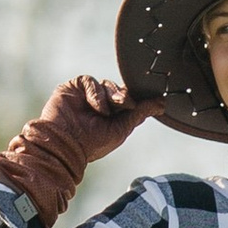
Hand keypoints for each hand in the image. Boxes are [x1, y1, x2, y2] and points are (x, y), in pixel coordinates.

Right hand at [0, 76, 150, 220]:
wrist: (66, 145)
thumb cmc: (93, 144)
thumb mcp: (122, 129)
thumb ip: (140, 114)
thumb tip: (162, 103)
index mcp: (111, 114)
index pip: (128, 98)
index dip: (135, 99)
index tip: (144, 101)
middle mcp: (99, 103)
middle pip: (118, 89)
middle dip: (123, 97)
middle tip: (125, 104)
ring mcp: (85, 95)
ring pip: (106, 84)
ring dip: (110, 96)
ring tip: (106, 111)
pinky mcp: (72, 88)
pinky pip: (89, 81)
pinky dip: (95, 93)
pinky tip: (95, 107)